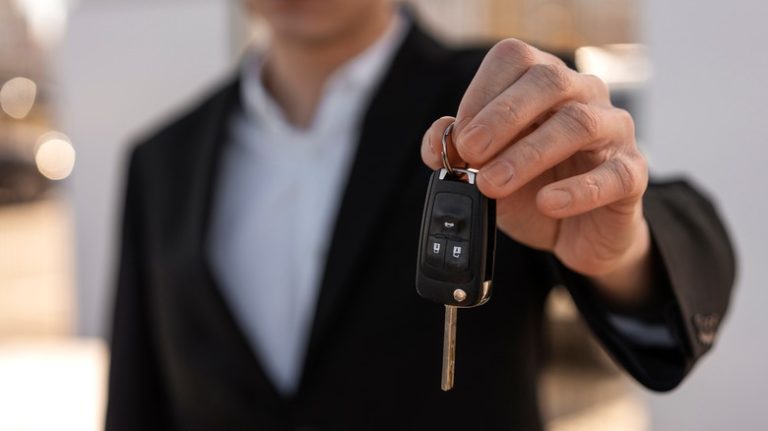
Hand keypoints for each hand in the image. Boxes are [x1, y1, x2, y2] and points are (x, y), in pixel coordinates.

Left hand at [421, 39, 651, 303]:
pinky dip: (577, 191)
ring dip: (528, 154)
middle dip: (502, 116)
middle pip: (548, 81)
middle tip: (470, 153)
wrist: (576, 233)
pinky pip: (614, 174)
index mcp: (543, 83)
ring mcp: (613, 131)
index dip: (481, 92)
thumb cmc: (530, 191)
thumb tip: (438, 140)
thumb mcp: (485, 172)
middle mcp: (582, 95)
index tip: (457, 135)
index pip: (515, 60)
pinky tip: (547, 203)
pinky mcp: (632, 173)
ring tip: (492, 185)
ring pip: (579, 123)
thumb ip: (457, 153)